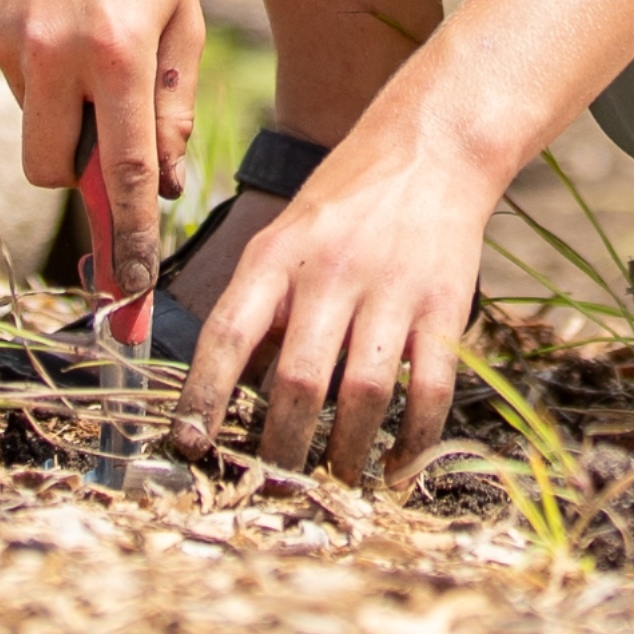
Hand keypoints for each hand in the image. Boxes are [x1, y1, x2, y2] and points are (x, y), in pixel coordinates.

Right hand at [0, 0, 200, 280]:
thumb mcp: (180, 12)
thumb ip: (172, 103)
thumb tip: (164, 179)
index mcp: (116, 53)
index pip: (125, 174)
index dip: (129, 240)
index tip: (129, 293)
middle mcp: (53, 55)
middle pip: (51, 169)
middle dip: (80, 172)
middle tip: (113, 137)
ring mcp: (6, 42)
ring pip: (32, 123)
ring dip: (64, 111)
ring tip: (96, 36)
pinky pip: (16, 78)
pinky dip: (42, 69)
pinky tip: (63, 9)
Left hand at [174, 114, 504, 485]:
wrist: (433, 147)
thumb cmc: (346, 201)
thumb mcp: (285, 235)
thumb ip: (263, 305)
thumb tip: (232, 392)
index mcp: (277, 255)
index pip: (228, 334)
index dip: (203, 395)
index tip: (188, 444)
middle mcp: (331, 272)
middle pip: (299, 382)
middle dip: (281, 449)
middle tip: (272, 486)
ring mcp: (392, 290)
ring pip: (363, 396)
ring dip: (345, 454)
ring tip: (333, 483)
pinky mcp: (445, 306)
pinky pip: (430, 390)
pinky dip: (413, 442)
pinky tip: (395, 469)